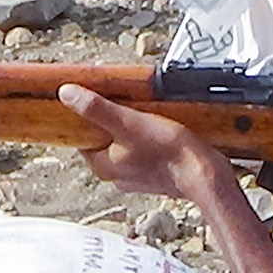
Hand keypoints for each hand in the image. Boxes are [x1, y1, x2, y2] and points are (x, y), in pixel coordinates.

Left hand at [58, 84, 232, 202]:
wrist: (205, 174)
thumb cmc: (169, 152)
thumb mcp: (128, 121)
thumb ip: (95, 109)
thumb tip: (67, 94)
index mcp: (103, 165)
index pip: (83, 138)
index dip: (90, 117)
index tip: (99, 102)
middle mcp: (117, 176)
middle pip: (105, 141)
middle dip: (115, 123)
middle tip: (128, 107)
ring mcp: (138, 178)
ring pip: (126, 147)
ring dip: (134, 132)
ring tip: (148, 118)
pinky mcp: (157, 176)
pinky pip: (146, 154)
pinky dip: (150, 142)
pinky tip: (162, 132)